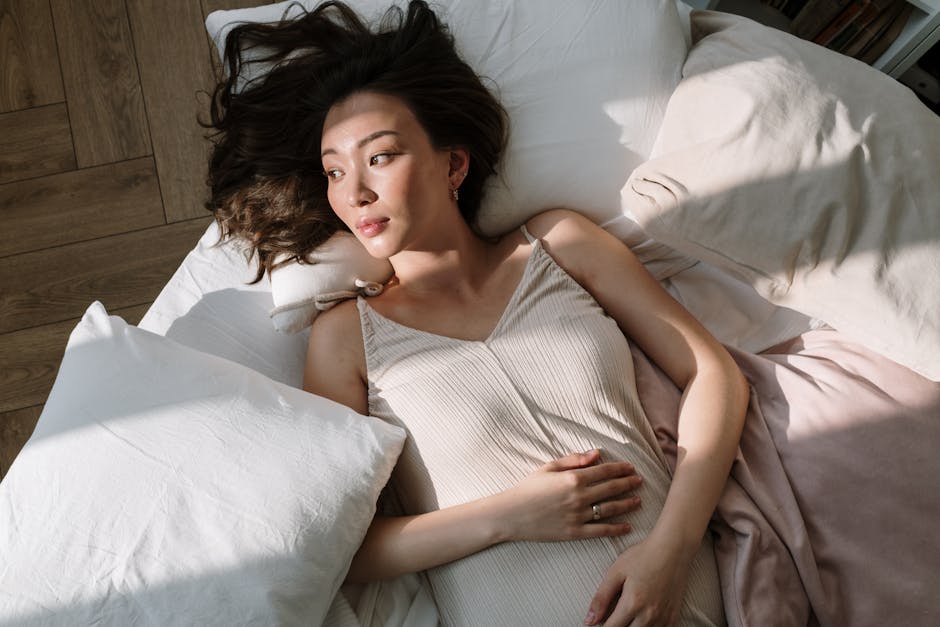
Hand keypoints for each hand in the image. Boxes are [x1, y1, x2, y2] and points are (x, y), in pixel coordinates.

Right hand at [496, 449, 642, 542]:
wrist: (511, 514)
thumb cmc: (528, 488)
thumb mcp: (548, 467)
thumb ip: (573, 459)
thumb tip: (596, 454)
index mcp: (572, 478)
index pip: (604, 471)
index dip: (620, 469)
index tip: (630, 467)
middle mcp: (578, 496)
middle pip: (611, 488)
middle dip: (628, 483)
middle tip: (640, 481)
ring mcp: (578, 516)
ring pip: (610, 509)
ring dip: (627, 504)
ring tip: (638, 501)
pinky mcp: (574, 532)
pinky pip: (600, 531)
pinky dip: (616, 529)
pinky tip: (627, 526)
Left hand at [584, 534, 690, 626]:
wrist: (673, 548)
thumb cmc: (643, 556)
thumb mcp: (616, 572)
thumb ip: (601, 598)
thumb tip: (589, 621)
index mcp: (633, 603)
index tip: (599, 621)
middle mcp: (650, 615)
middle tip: (614, 616)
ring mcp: (663, 617)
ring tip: (627, 617)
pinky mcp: (673, 616)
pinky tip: (642, 619)